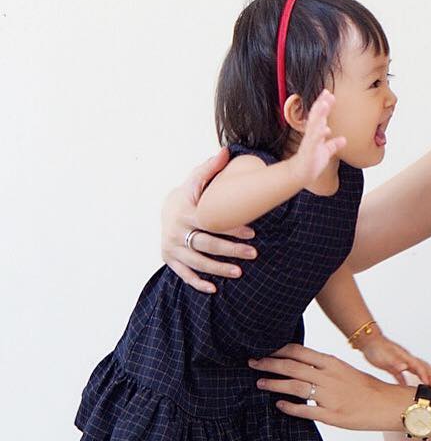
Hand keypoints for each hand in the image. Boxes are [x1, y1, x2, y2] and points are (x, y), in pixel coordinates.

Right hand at [161, 148, 258, 293]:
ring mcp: (171, 247)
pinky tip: (214, 289)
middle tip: (254, 254)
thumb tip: (226, 151)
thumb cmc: (189, 196)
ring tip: (240, 273)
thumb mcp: (196, 181)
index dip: (231, 228)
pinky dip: (198, 283)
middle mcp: (176, 232)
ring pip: (197, 262)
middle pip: (206, 245)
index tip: (252, 232)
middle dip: (231, 251)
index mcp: (184, 212)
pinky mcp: (169, 260)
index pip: (211, 223)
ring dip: (219, 269)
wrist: (166, 210)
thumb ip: (210, 169)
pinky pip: (184, 275)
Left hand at [249, 344, 410, 431]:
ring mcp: (330, 396)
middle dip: (269, 364)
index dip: (278, 349)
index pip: (300, 351)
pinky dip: (290, 407)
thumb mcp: (345, 370)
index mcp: (332, 363)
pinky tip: (278, 405)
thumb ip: (324, 367)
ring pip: (295, 387)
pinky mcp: (332, 416)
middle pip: (292, 367)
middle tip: (251, 363)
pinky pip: (306, 410)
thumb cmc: (366, 387)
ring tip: (260, 383)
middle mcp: (329, 377)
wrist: (388, 404)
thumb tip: (300, 363)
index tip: (263, 348)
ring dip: (275, 384)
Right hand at [287, 91, 347, 186]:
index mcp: (315, 133)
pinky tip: (325, 128)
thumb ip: (333, 145)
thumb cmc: (312, 163)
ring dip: (319, 114)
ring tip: (324, 104)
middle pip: (316, 117)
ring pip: (314, 125)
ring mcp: (309, 142)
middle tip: (327, 94)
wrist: (301, 175)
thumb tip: (343, 140)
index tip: (329, 94)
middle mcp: (311, 135)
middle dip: (321, 104)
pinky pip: (313, 141)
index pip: (319, 116)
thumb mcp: (326, 152)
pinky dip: (319, 134)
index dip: (323, 105)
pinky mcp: (308, 151)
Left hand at [355, 331, 430, 386]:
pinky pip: (402, 375)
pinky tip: (405, 387)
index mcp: (405, 357)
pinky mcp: (393, 366)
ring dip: (422, 378)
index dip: (426, 376)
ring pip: (416, 370)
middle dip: (430, 376)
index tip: (430, 385)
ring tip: (425, 387)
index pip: (420, 367)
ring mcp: (400, 362)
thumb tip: (405, 367)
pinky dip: (406, 382)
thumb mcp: (385, 356)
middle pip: (423, 367)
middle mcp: (405, 359)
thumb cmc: (376, 347)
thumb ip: (396, 362)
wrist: (368, 341)